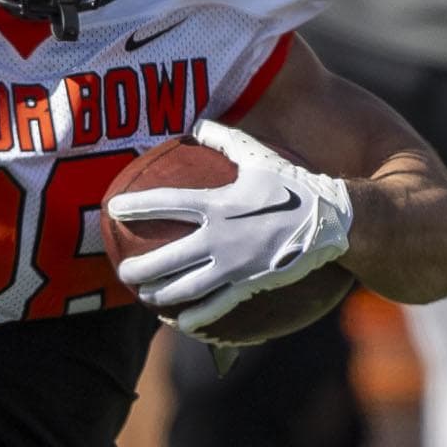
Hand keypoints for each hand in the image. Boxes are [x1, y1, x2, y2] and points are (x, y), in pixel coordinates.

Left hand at [107, 122, 354, 332]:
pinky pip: (216, 306)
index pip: (166, 204)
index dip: (136, 206)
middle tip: (122, 273)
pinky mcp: (249, 285)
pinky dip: (195, 317)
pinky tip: (181, 324)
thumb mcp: (259, 155)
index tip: (113, 208)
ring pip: (185, 288)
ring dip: (159, 296)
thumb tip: (199, 122)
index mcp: (218, 204)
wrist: (332, 220)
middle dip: (138, 269)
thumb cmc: (293, 184)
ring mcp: (234, 265)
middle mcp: (220, 237)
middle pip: (166, 259)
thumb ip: (225, 139)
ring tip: (145, 297)